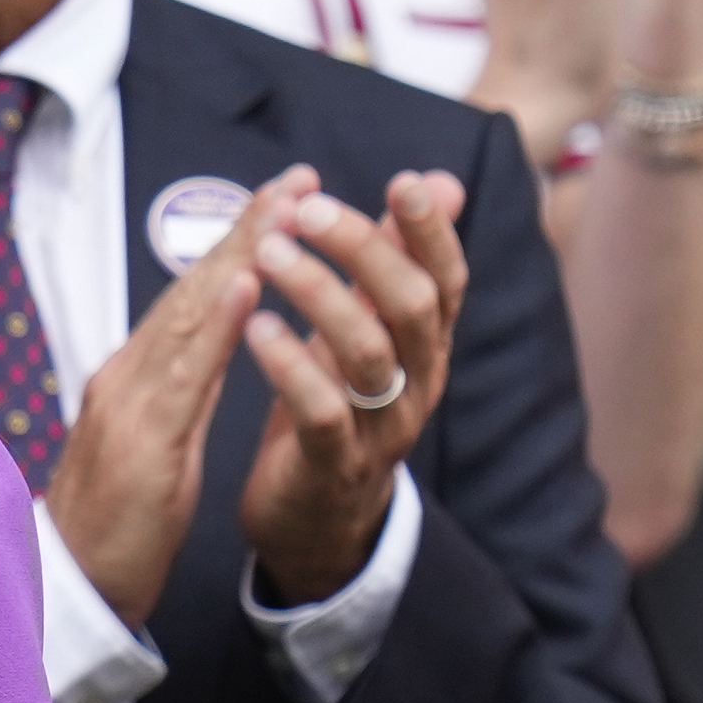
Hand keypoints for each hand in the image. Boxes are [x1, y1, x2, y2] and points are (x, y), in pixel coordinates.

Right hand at [43, 169, 304, 625]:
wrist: (66, 594)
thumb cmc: (112, 527)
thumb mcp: (156, 446)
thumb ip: (182, 391)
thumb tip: (219, 343)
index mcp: (133, 379)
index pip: (194, 298)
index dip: (238, 243)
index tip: (285, 198)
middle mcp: (126, 378)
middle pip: (192, 291)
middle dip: (247, 229)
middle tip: (298, 178)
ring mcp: (128, 407)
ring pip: (188, 317)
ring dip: (238, 255)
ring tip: (284, 208)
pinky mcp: (139, 447)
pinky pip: (184, 378)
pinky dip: (216, 326)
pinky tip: (246, 286)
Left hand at [239, 172, 468, 603]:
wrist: (317, 520)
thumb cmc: (339, 405)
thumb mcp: (370, 328)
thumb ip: (396, 259)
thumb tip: (439, 181)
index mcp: (425, 345)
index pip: (446, 278)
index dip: (431, 231)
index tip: (403, 181)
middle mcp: (417, 382)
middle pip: (410, 305)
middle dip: (362, 249)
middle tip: (307, 209)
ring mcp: (381, 427)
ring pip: (367, 353)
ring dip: (317, 294)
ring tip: (268, 253)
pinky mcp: (334, 464)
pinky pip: (323, 412)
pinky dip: (290, 367)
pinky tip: (256, 328)